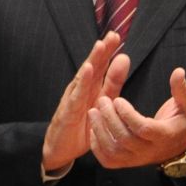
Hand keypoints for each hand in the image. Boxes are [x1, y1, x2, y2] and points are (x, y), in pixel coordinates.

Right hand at [40, 32, 124, 174]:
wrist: (60, 149)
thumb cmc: (82, 125)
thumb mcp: (102, 104)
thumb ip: (113, 84)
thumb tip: (124, 59)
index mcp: (91, 88)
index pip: (101, 66)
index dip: (108, 52)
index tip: (117, 36)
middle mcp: (81, 89)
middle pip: (93, 67)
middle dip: (102, 51)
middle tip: (112, 36)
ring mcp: (73, 99)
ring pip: (84, 78)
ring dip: (92, 61)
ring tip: (100, 46)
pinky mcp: (68, 111)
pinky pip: (76, 95)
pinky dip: (82, 82)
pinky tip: (87, 71)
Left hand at [87, 59, 185, 169]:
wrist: (175, 145)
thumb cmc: (178, 121)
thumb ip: (182, 89)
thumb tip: (178, 71)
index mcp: (164, 135)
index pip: (143, 128)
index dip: (128, 114)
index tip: (118, 99)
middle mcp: (149, 151)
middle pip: (125, 139)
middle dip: (110, 118)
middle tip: (102, 100)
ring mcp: (136, 159)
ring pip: (113, 151)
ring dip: (100, 131)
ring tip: (93, 111)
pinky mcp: (125, 163)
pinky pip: (108, 159)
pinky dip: (97, 145)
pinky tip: (95, 128)